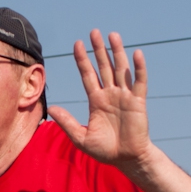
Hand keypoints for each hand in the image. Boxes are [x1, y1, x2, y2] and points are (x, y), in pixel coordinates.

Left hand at [48, 29, 150, 169]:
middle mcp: (110, 94)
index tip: (77, 44)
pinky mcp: (138, 102)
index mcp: (96, 101)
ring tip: (112, 35)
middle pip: (103, 67)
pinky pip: (139, 82)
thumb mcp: (81, 137)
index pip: (87, 75)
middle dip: (98, 50)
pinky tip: (136, 54)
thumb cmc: (104, 150)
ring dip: (117, 52)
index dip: (82, 60)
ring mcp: (124, 96)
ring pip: (120, 69)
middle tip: (94, 32)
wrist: (126, 159)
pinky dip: (138, 68)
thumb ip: (67, 122)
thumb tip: (51, 108)